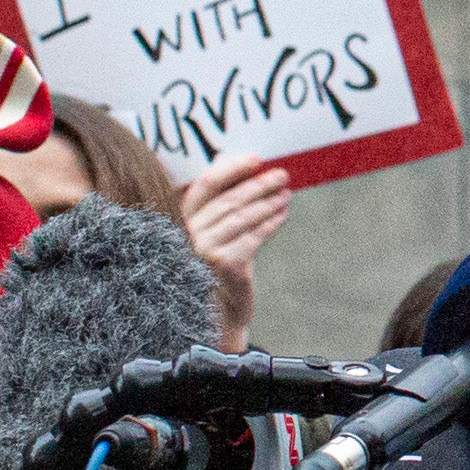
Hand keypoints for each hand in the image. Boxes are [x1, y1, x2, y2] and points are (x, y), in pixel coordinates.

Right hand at [179, 153, 291, 351]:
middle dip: (259, 185)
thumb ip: (225, 203)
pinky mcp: (223, 266)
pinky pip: (253, 238)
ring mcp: (204, 250)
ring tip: (286, 194)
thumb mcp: (217, 231)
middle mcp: (188, 233)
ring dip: (269, 203)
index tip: (256, 159)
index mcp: (183, 218)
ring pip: (244, 217)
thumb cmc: (220, 262)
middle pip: (230, 200)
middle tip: (282, 175)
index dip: (232, 169)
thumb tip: (251, 167)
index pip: (206, 184)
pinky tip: (282, 215)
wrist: (219, 310)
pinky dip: (271, 224)